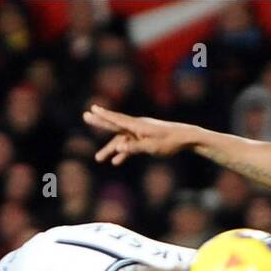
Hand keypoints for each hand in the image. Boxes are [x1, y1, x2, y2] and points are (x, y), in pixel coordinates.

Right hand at [84, 105, 199, 164]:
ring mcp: (140, 133)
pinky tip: (116, 162)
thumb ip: (135, 148)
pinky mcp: (144, 139)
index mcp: (137, 126)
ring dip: (111, 150)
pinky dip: (124, 153)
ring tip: (98, 158)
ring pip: (122, 141)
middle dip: (100, 123)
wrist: (185, 138)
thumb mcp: (152, 147)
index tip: (92, 108)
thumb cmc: (169, 142)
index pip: (117, 120)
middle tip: (85, 116)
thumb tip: (119, 148)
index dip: (104, 115)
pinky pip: (131, 146)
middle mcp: (136, 127)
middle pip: (115, 127)